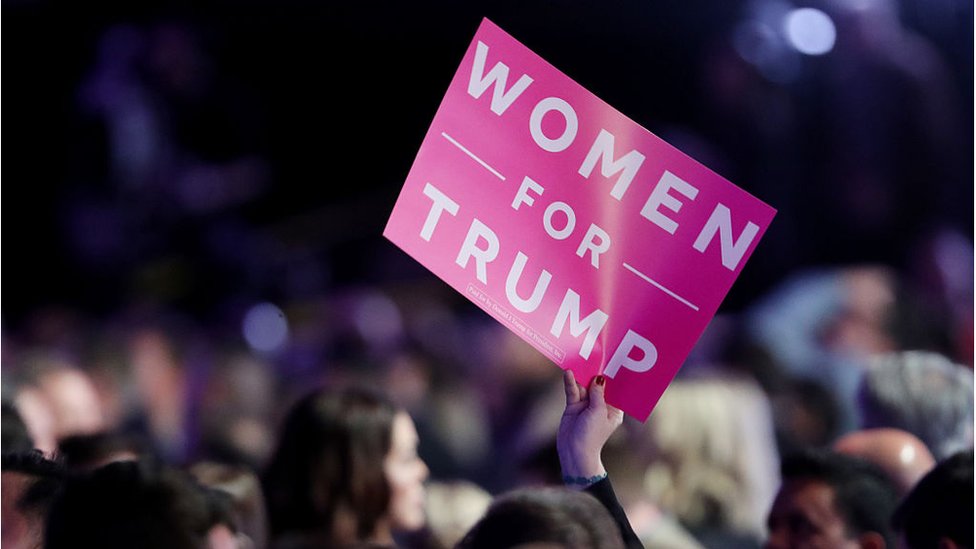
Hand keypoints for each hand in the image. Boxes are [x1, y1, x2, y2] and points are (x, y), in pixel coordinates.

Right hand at [557, 369, 623, 488]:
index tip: (613, 362)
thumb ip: (598, 394)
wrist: (574, 452)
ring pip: (584, 386)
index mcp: (613, 410)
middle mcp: (600, 405)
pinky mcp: (573, 406)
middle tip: (595, 356)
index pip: (615, 390)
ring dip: (582, 376)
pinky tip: (569, 373)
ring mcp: (586, 405)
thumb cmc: (592, 435)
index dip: (613, 377)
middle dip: (596, 373)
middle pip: (598, 385)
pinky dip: (571, 382)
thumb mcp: (598, 412)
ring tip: (579, 361)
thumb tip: (599, 378)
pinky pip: (573, 391)